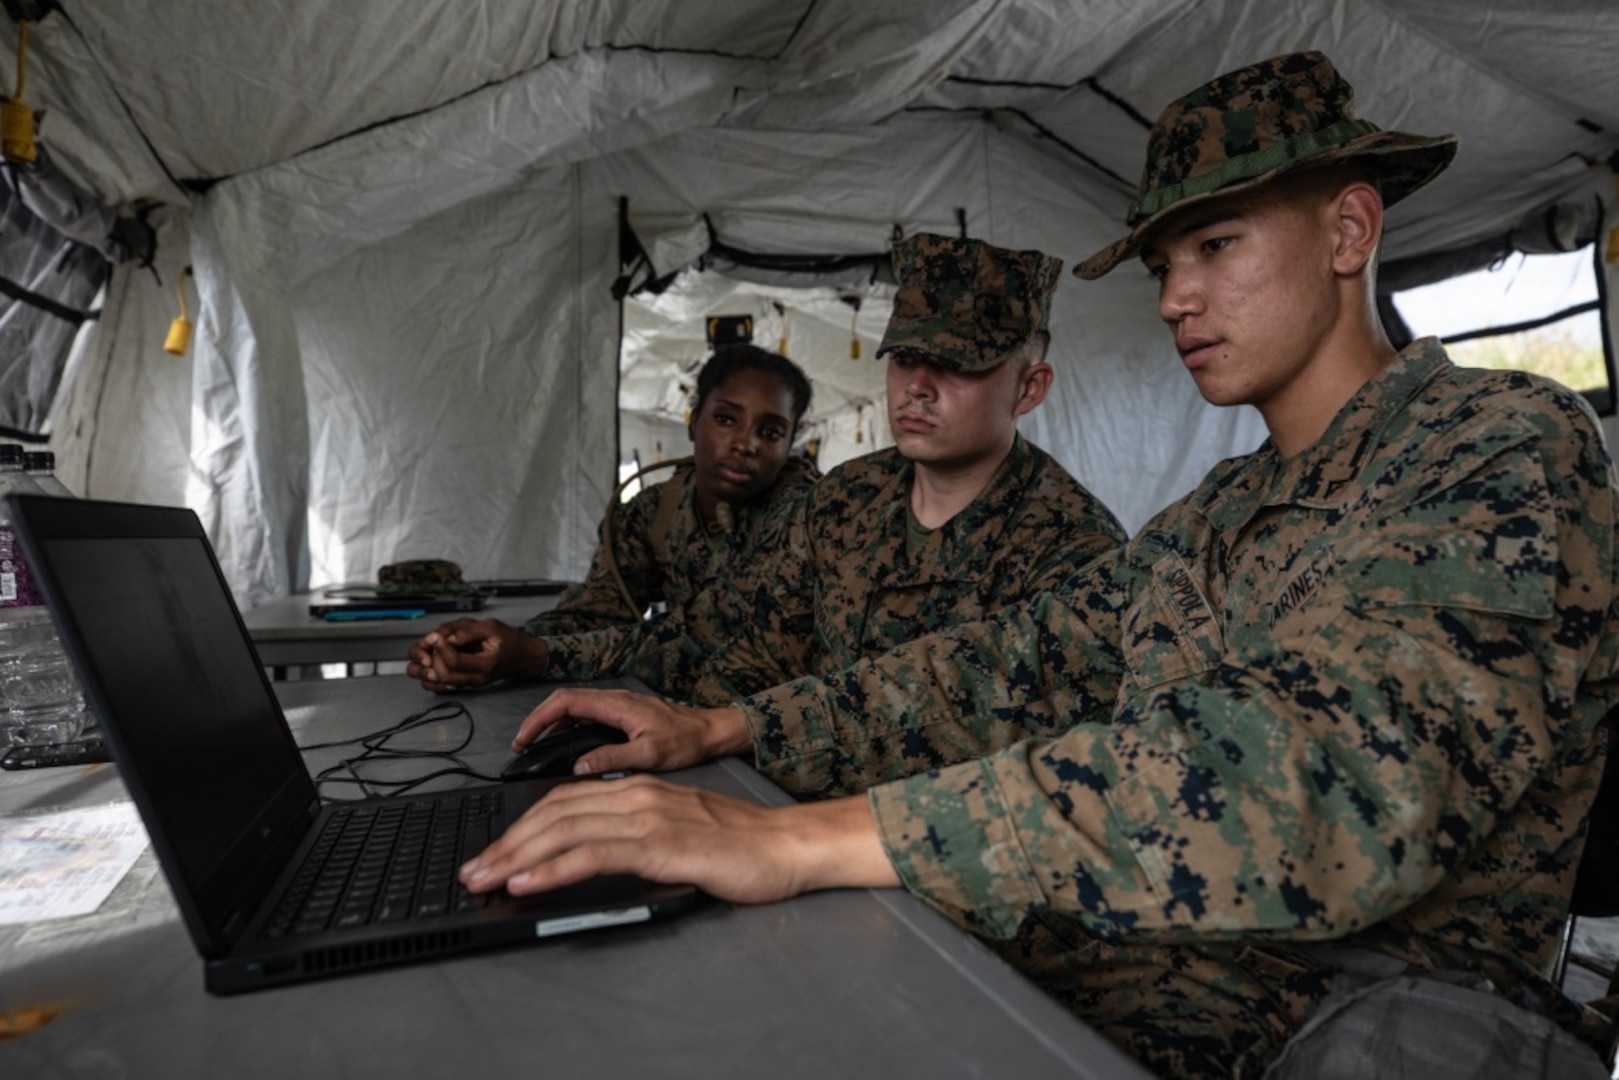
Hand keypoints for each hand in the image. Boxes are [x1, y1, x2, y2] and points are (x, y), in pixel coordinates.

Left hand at [406, 618, 547, 691]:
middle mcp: (477, 678)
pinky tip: (433, 660)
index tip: (437, 635)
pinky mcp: (466, 683)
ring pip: (439, 683)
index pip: (455, 662)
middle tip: (433, 642)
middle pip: (443, 676)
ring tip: (431, 651)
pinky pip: (442, 686)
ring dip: (428, 667)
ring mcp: (470, 683)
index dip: (442, 647)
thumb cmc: (509, 640)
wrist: (522, 656)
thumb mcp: (492, 626)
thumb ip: (469, 631)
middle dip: (433, 657)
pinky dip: (432, 675)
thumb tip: (447, 637)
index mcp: (486, 664)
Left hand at [459, 774, 898, 901]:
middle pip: (552, 812)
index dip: (519, 827)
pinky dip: (552, 868)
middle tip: (470, 872)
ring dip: (514, 857)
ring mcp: (647, 817)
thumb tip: (587, 858)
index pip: (562, 802)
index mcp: (639, 791)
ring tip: (484, 879)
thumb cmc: (738, 847)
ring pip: (563, 829)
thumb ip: (635, 837)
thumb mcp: (676, 833)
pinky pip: (593, 853)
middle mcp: (637, 796)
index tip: (490, 855)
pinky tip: (526, 882)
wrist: (785, 846)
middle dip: (504, 843)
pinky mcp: (660, 844)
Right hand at [514, 687, 749, 773]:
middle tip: (522, 746)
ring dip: (552, 725)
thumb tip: (580, 765)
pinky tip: (565, 746)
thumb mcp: (651, 754)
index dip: (539, 718)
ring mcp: (618, 705)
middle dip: (538, 721)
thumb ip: (614, 758)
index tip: (524, 739)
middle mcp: (615, 700)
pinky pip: (587, 715)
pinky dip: (568, 728)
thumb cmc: (687, 740)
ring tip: (537, 748)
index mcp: (617, 705)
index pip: (565, 702)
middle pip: (564, 702)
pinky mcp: (623, 714)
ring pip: (574, 708)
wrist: (711, 731)